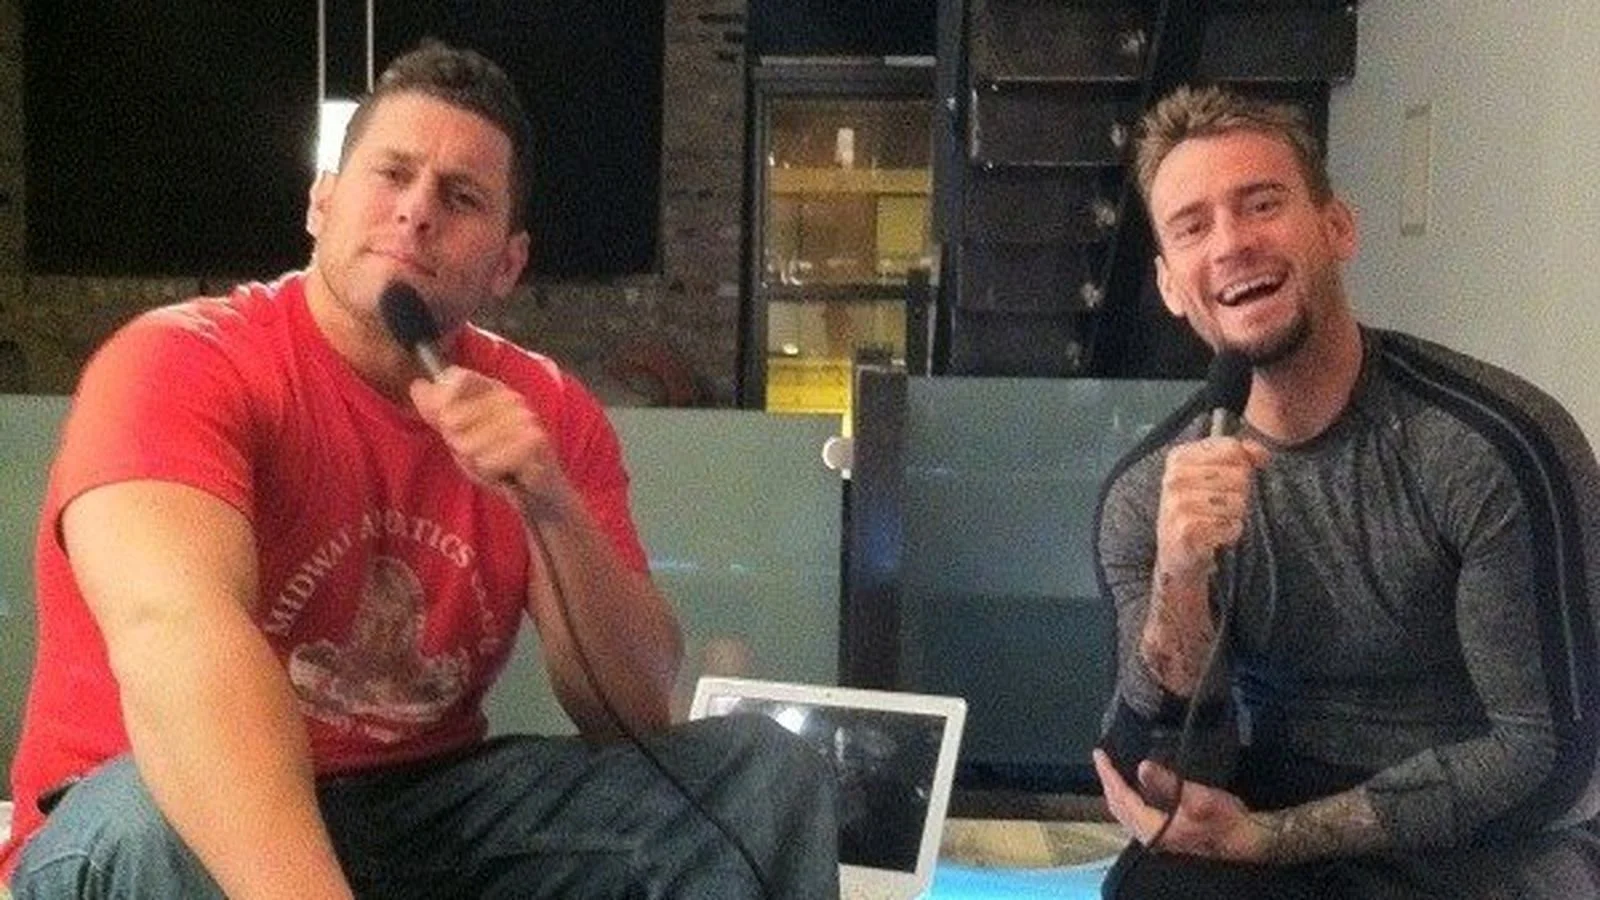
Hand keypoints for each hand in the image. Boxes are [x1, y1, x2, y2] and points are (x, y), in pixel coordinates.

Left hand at [409, 366, 567, 512]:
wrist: (537, 491)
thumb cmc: (499, 460)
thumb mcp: (461, 436)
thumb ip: (438, 411)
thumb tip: (416, 385)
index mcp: (493, 389)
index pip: (456, 376)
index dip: (441, 401)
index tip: (444, 423)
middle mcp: (511, 397)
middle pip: (452, 417)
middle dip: (459, 445)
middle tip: (482, 453)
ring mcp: (525, 417)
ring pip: (467, 444)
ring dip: (476, 462)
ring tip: (495, 464)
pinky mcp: (534, 441)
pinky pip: (486, 460)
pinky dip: (490, 473)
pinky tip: (506, 472)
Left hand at [1093, 749, 1266, 862]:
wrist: (1246, 840)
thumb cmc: (1225, 820)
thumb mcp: (1197, 798)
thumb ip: (1167, 783)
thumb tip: (1142, 767)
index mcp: (1153, 829)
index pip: (1121, 798)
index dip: (1108, 775)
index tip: (1099, 754)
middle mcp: (1150, 836)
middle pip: (1118, 807)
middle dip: (1108, 782)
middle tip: (1102, 758)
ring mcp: (1157, 837)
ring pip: (1126, 812)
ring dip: (1118, 791)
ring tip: (1113, 769)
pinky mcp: (1166, 833)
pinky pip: (1137, 814)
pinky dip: (1130, 798)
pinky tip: (1134, 785)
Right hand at [1155, 437, 1269, 580]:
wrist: (1176, 552)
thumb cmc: (1199, 511)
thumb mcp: (1214, 476)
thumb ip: (1241, 457)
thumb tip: (1262, 453)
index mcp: (1179, 457)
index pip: (1232, 448)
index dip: (1244, 464)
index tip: (1232, 480)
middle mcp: (1174, 477)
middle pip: (1240, 475)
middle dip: (1240, 494)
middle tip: (1221, 507)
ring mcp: (1177, 503)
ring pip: (1239, 502)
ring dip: (1235, 516)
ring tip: (1217, 522)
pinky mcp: (1186, 528)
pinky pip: (1232, 525)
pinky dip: (1230, 533)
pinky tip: (1215, 536)